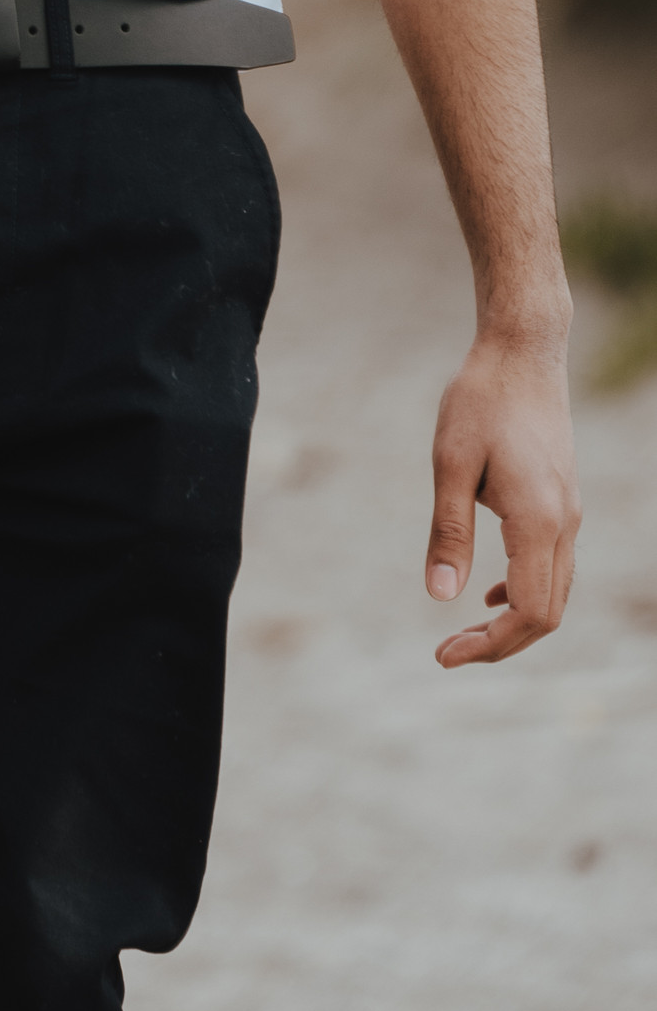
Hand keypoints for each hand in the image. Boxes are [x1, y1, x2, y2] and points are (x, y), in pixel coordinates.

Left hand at [424, 319, 579, 666]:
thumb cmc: (480, 400)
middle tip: (445, 654)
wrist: (522, 354)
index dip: (489, 645)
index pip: (527, 611)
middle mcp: (564, 525)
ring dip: (512, 622)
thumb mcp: (450, 463)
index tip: (442, 656)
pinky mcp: (562, 503)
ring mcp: (569, 515)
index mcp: (538, 521)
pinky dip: (523, 592)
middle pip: (546, 614)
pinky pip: (552, 567)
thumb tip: (440, 597)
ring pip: (553, 593)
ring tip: (461, 634)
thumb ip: (448, 531)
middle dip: (499, 644)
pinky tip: (486, 592)